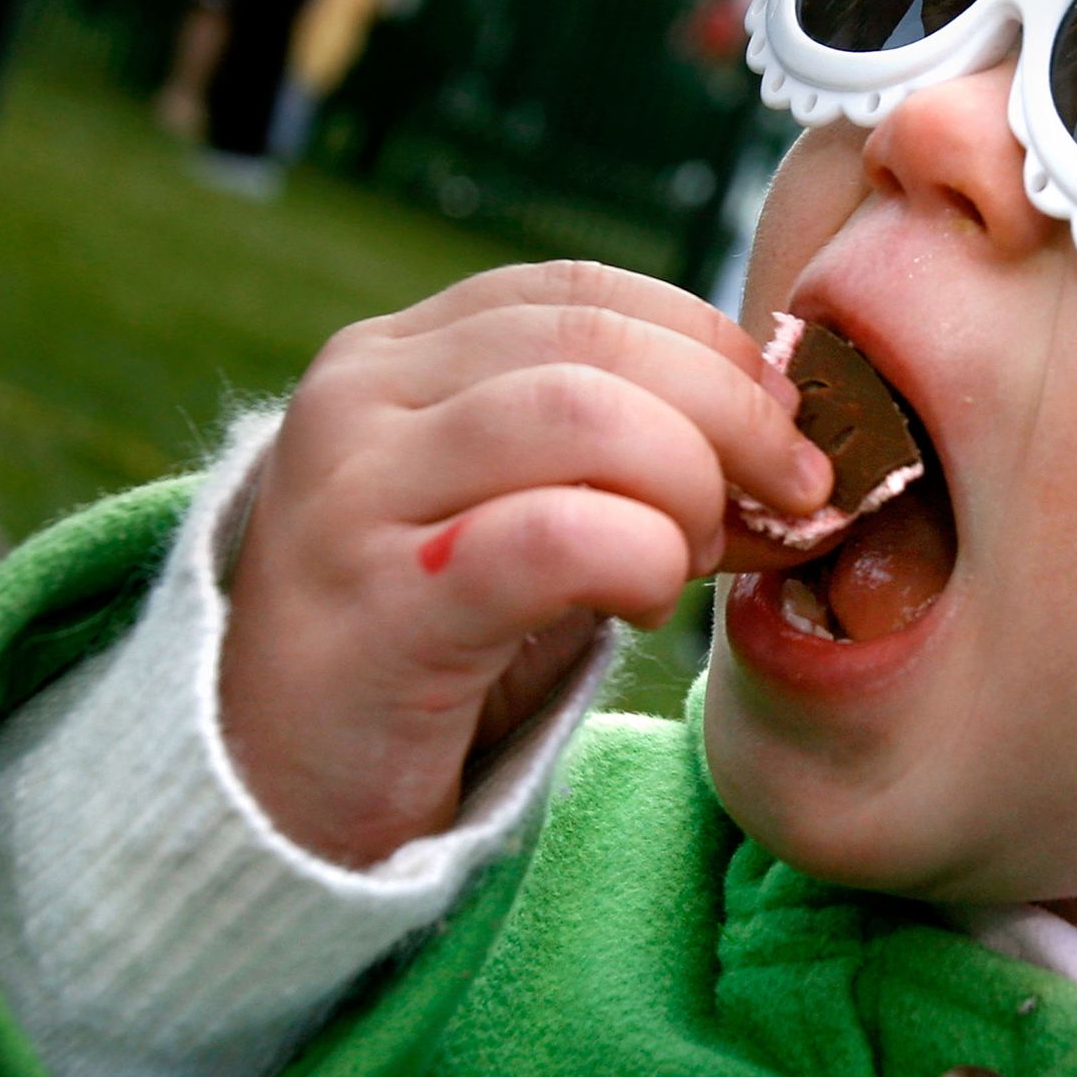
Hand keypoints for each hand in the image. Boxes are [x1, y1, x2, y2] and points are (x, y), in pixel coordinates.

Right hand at [217, 262, 831, 865]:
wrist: (284, 787)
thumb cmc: (438, 639)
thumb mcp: (527, 511)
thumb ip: (627, 454)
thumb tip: (792, 444)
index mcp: (398, 354)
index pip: (585, 289)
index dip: (711, 344)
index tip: (784, 425)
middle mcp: (362, 398)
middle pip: (598, 342)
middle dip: (730, 415)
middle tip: (782, 500)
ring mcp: (356, 496)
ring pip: (583, 417)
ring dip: (689, 487)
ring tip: (694, 557)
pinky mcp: (377, 606)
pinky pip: (554, 537)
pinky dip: (642, 559)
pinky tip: (643, 604)